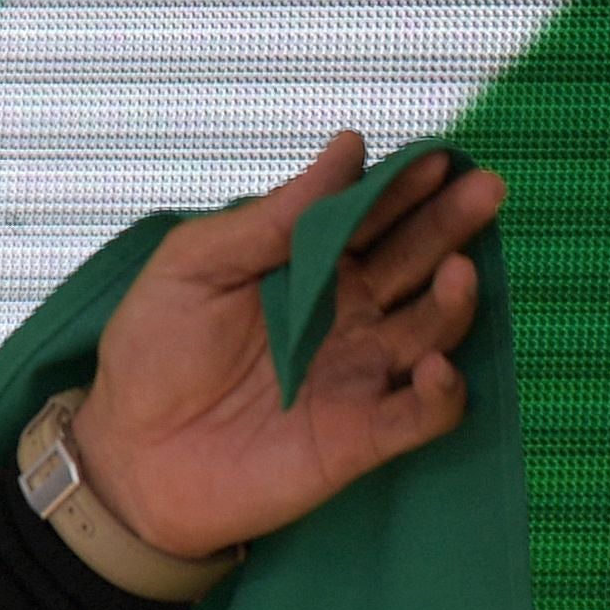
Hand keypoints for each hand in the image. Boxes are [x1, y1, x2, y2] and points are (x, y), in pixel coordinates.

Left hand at [68, 133, 502, 559]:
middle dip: (452, 223)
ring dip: (455, 300)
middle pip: (418, 260)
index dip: (404, 187)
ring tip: (458, 271)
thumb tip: (345, 148)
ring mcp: (360, 373)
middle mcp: (348, 315)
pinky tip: (435, 368)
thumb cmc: (151, 361)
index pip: (372, 217)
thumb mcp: (191, 269)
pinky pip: (423, 414)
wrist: (127, 461)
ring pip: (434, 328)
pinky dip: (441, 392)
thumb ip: (267, 217)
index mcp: (309, 269)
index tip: (432, 159)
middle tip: (482, 189)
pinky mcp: (361, 436)